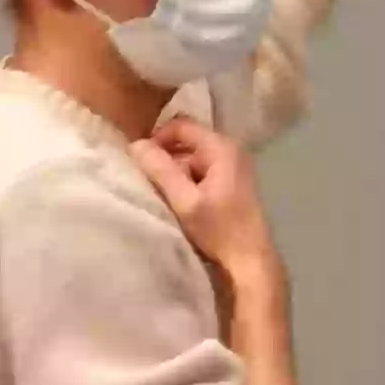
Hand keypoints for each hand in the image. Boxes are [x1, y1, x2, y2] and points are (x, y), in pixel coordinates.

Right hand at [135, 117, 278, 289]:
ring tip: (160, 192)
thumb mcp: (185, 200)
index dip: (157, 138)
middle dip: (164, 156)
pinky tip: (177, 199)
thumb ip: (161, 170)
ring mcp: (232, 165)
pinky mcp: (230, 181)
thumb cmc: (219, 229)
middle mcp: (230, 150)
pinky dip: (185, 180)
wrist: (249, 258)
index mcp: (222, 148)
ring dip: (173, 171)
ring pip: (191, 157)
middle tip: (147, 178)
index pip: (181, 125)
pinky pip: (199, 170)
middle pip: (186, 140)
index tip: (140, 161)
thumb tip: (136, 144)